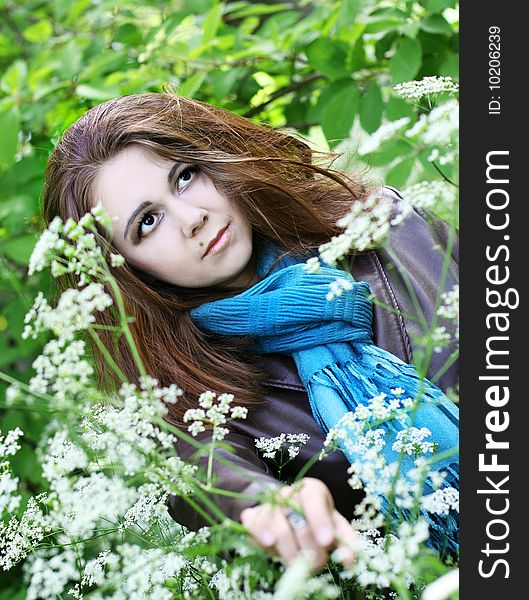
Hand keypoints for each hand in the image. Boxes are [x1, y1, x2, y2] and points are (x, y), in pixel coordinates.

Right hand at [240, 477, 357, 570]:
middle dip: (309, 548)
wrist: (287, 515)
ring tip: (299, 565)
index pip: (313, 499)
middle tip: (318, 564)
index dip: (319, 520)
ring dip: (290, 552)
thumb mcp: (334, 526)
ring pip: (277, 528)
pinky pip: (253, 525)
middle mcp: (289, 493)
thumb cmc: (316, 521)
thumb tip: (350, 560)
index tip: (326, 541)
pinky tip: (269, 545)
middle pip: (297, 519)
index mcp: (311, 490)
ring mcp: (269, 504)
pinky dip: (260, 535)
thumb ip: (345, 540)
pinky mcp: (252, 515)